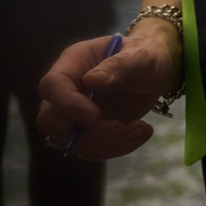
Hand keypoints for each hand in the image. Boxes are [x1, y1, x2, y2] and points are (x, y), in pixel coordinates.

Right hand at [36, 22, 180, 159]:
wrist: (155, 71)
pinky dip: (117, 148)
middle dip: (86, 134)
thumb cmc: (144, 55)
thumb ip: (119, 65)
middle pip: (50, 121)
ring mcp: (74, 114)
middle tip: (122, 128)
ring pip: (71, 142)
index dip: (67, 106)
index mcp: (72, 64)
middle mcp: (66, 91)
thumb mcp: (140, 55)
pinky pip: (91, 150)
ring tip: (141, 129)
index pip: (51, 86)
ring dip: (107, 144)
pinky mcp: (89, 131)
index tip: (96, 117)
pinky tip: (141, 132)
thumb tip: (92, 80)